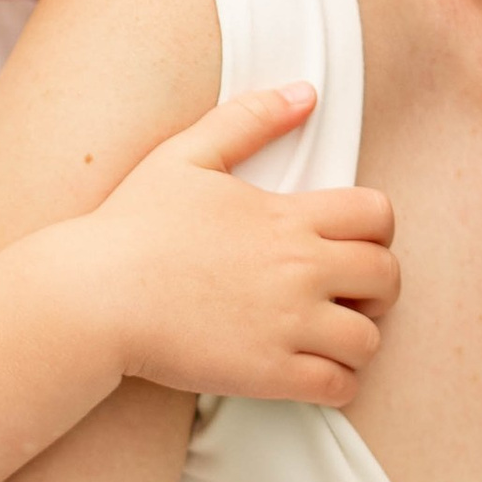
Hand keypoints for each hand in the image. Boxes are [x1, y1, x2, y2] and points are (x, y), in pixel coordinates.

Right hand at [79, 83, 397, 405]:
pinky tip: (310, 374)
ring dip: (357, 341)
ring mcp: (287, 324)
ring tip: (327, 339)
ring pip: (369, 340)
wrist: (94, 295)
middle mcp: (299, 269)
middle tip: (349, 296)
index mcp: (286, 216)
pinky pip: (338, 387)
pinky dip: (337, 385)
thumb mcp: (186, 154)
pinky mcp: (269, 373)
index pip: (378, 216)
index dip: (377, 231)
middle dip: (378, 288)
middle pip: (386, 278)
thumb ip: (250, 118)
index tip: (353, 245)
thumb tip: (307, 94)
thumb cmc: (132, 226)